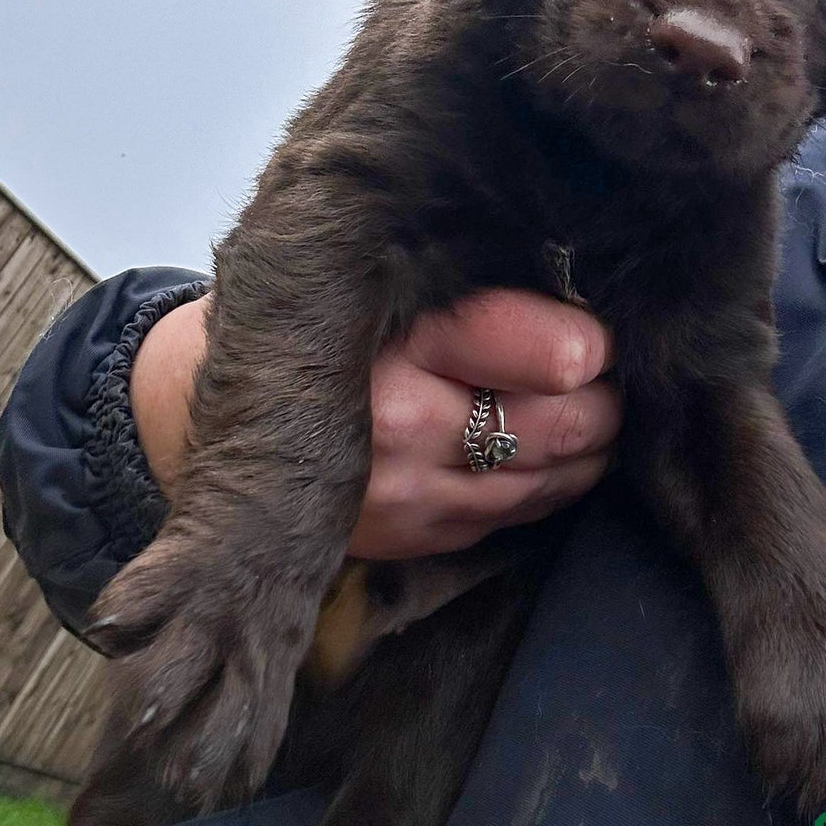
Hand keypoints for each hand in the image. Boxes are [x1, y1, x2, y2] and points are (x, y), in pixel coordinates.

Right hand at [131, 288, 618, 559]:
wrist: (220, 415)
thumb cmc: (313, 328)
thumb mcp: (378, 283)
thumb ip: (477, 293)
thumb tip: (584, 316)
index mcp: (402, 345)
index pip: (553, 354)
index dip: (594, 342)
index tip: (597, 334)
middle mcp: (405, 429)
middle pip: (567, 425)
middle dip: (605, 398)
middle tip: (605, 372)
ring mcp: (411, 499)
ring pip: (555, 479)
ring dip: (590, 445)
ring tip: (588, 408)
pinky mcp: (415, 542)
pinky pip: (519, 516)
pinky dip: (551, 482)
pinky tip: (550, 452)